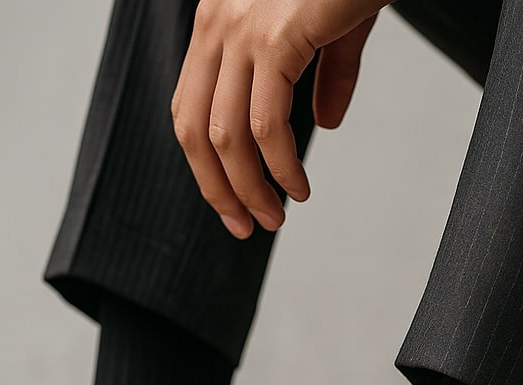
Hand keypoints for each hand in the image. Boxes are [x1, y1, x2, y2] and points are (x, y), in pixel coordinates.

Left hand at [171, 0, 383, 238]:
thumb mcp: (332, 22)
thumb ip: (325, 71)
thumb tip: (327, 123)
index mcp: (218, 20)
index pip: (190, 110)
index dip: (206, 167)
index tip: (232, 203)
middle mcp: (217, 23)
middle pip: (194, 132)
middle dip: (218, 191)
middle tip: (247, 226)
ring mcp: (242, 28)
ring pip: (225, 138)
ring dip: (249, 190)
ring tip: (275, 217)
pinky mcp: (276, 36)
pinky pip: (267, 126)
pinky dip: (280, 169)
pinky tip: (299, 187)